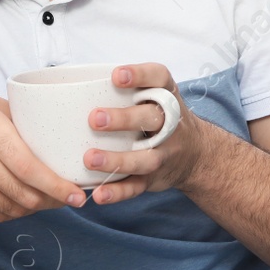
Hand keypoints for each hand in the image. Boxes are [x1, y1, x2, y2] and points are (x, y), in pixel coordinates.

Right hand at [0, 86, 87, 222]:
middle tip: (67, 198)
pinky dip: (9, 212)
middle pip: (26, 195)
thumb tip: (45, 129)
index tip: (78, 195)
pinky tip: (18, 205)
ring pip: (10, 208)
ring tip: (46, 201)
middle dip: (53, 202)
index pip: (33, 170)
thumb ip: (15, 116)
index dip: (59, 188)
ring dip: (32, 209)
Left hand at [82, 63, 210, 205]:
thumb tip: (73, 85)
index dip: (140, 75)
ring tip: (90, 159)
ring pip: (145, 158)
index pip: (160, 79)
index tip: (116, 76)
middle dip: (124, 119)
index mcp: (167, 97)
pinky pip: (137, 187)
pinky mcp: (154, 178)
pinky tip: (99, 194)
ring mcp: (164, 153)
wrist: (196, 154)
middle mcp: (170, 124)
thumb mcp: (155, 97)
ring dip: (118, 160)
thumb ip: (125, 90)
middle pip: (152, 119)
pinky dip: (118, 192)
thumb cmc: (160, 119)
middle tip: (94, 119)